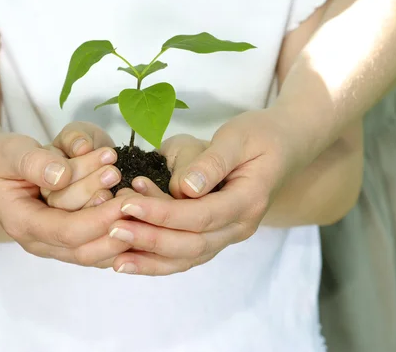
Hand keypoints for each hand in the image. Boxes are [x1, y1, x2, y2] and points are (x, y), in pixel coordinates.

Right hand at [0, 131, 129, 267]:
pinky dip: (120, 236)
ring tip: (134, 195)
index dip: (98, 219)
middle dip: (113, 224)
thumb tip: (61, 177)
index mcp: (22, 222)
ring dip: (119, 229)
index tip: (125, 199)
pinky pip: (99, 250)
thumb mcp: (10, 151)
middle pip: (85, 249)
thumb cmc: (0, 159)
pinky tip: (136, 215)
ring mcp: (54, 246)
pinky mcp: (68, 242)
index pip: (66, 232)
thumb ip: (34, 162)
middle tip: (134, 194)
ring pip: (95, 253)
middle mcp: (38, 242)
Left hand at [108, 109, 296, 274]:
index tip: (127, 203)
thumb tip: (187, 188)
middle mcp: (240, 226)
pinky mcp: (215, 235)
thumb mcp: (239, 137)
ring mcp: (228, 235)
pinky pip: (185, 255)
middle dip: (149, 239)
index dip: (163, 213)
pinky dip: (157, 259)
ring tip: (114, 256)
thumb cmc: (260, 136)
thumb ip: (213, 162)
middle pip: (192, 244)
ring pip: (187, 257)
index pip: (201, 216)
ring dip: (150, 258)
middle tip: (111, 228)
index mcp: (248, 201)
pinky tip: (129, 259)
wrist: (283, 146)